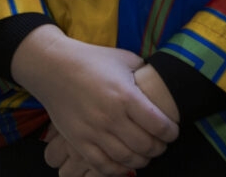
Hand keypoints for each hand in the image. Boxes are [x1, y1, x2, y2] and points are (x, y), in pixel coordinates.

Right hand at [12, 26, 176, 174]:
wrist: (53, 67)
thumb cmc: (92, 60)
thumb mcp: (124, 59)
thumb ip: (144, 73)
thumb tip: (160, 85)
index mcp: (126, 96)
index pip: (159, 125)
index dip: (171, 132)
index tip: (173, 131)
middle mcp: (111, 117)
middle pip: (146, 146)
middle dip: (159, 148)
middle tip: (161, 144)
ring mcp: (93, 132)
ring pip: (127, 159)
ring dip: (142, 160)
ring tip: (146, 155)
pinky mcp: (79, 141)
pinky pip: (103, 166)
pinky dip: (118, 170)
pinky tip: (125, 164)